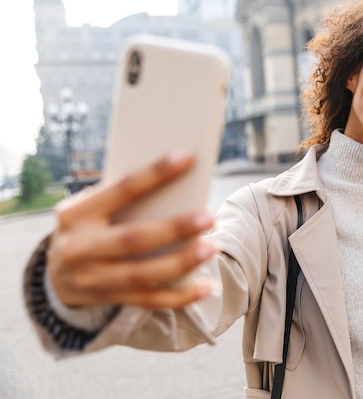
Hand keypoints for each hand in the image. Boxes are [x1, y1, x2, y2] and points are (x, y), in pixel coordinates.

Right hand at [47, 151, 217, 309]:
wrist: (55, 275)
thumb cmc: (89, 227)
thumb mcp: (91, 208)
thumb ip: (122, 199)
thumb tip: (178, 185)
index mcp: (75, 214)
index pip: (121, 189)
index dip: (155, 173)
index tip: (188, 157)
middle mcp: (78, 248)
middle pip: (133, 239)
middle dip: (174, 228)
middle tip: (209, 218)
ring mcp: (91, 279)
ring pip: (142, 274)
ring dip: (181, 263)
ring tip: (211, 249)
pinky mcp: (107, 299)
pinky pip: (149, 301)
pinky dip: (180, 297)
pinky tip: (206, 287)